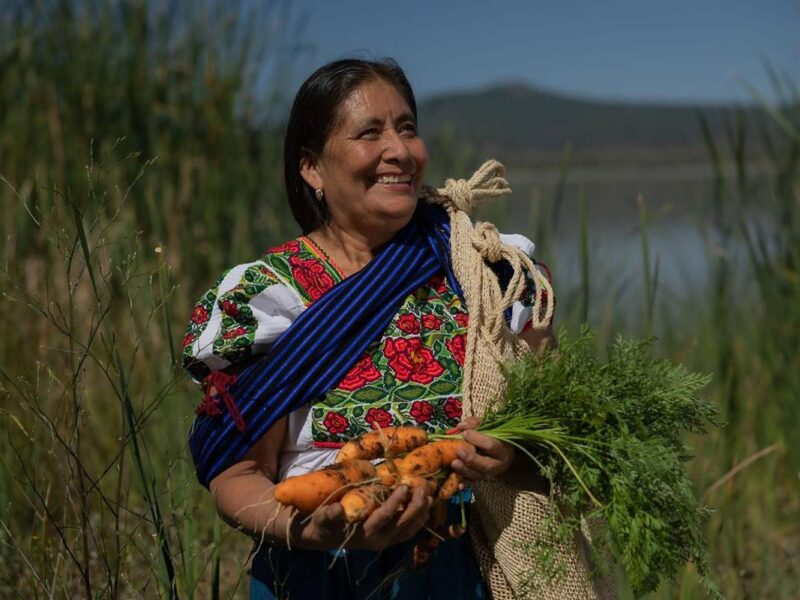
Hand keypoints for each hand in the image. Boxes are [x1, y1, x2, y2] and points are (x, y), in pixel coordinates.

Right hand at [302, 485, 432, 550]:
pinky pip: (408, 532)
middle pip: (403, 524)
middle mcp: (379, 540)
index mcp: (365, 533)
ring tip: (430, 496)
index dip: (396, 502)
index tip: (404, 486)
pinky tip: (425, 508)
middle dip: (415, 507)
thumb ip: (329, 515)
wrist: (325, 538)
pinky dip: (419, 520)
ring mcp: (386, 542)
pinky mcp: (389, 540)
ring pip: (409, 529)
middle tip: (423, 489)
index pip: (385, 517)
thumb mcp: (323, 519)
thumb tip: (338, 509)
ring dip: (421, 513)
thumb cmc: (325, 523)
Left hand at [449, 417, 515, 480]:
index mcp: (502, 448)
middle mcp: (498, 463)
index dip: (477, 440)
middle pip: (485, 465)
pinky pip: (473, 482)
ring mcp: (490, 473)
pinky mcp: (481, 478)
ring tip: (454, 463)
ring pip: (478, 475)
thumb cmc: (494, 435)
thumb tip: (460, 426)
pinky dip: (465, 483)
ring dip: (465, 471)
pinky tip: (458, 484)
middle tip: (459, 450)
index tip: (465, 433)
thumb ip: (475, 423)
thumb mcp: (488, 426)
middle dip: (471, 459)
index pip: (491, 445)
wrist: (502, 450)